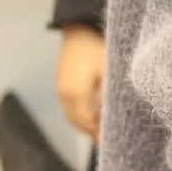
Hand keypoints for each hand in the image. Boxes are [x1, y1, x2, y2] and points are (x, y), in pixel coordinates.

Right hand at [55, 24, 104, 141]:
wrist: (79, 29)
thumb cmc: (98, 48)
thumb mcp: (110, 72)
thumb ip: (109, 96)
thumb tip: (112, 117)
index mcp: (77, 93)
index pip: (88, 122)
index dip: (99, 134)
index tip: (112, 141)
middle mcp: (64, 95)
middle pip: (78, 123)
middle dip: (92, 133)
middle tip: (108, 140)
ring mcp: (59, 90)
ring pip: (70, 117)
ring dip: (84, 126)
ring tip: (100, 132)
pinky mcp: (59, 85)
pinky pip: (67, 108)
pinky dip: (78, 117)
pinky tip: (91, 118)